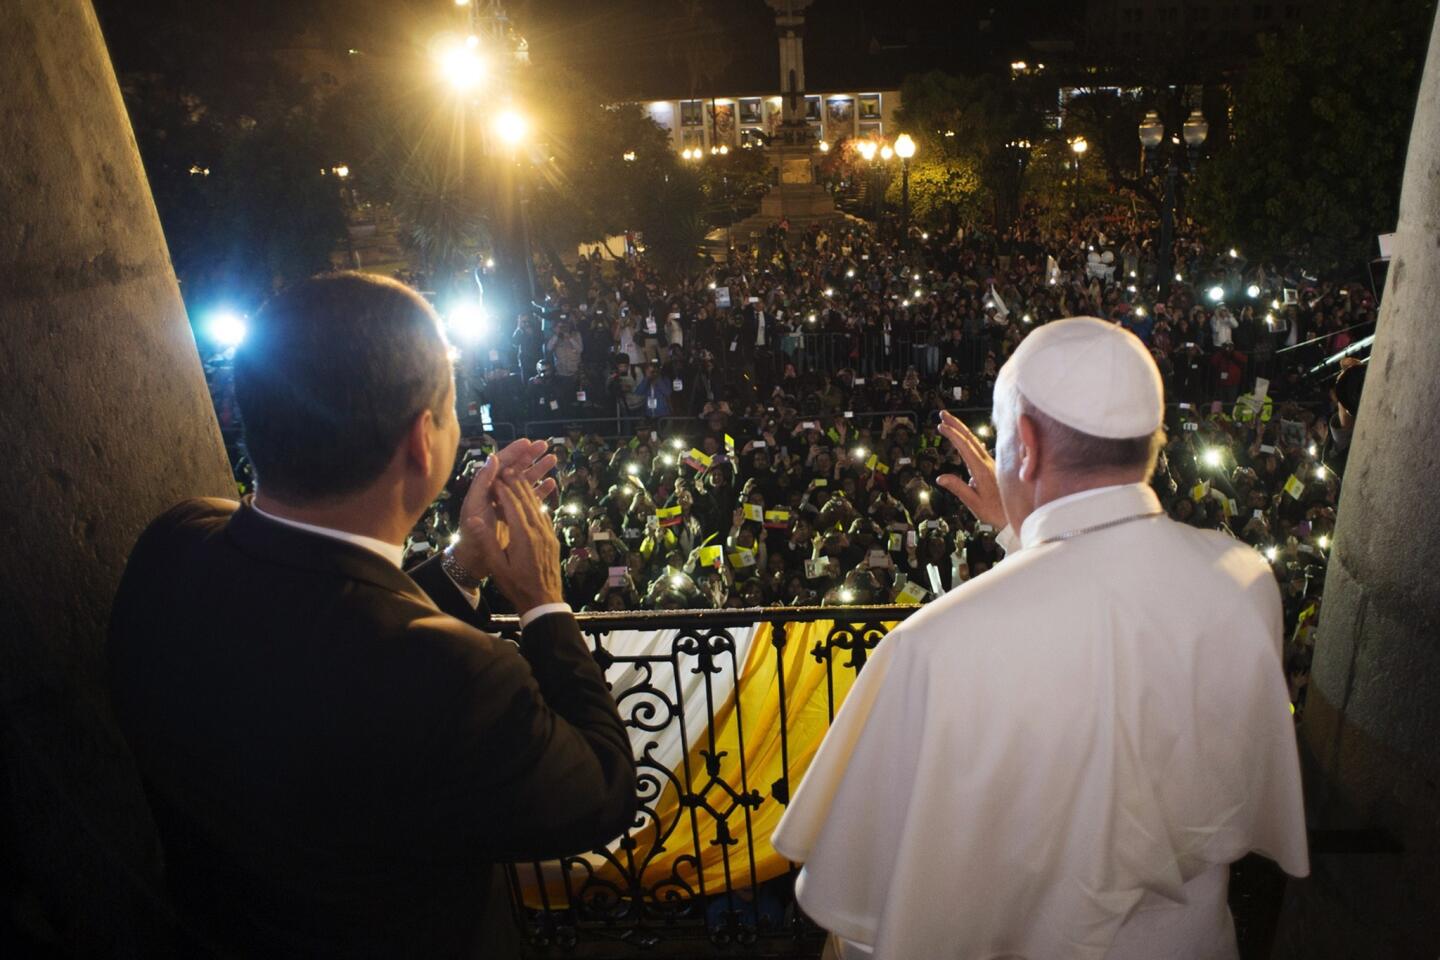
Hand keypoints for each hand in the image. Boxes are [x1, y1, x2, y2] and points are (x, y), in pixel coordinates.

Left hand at [454, 438, 557, 575]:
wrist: (474, 557)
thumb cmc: (470, 532)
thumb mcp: (474, 504)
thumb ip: (482, 481)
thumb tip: (493, 458)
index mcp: (485, 486)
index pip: (501, 463)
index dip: (514, 452)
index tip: (527, 443)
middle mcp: (497, 491)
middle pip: (515, 469)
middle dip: (530, 456)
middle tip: (544, 445)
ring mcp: (508, 502)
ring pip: (525, 482)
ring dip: (539, 470)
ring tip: (553, 459)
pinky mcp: (516, 514)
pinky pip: (530, 499)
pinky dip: (541, 491)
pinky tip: (552, 483)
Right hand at [463, 460, 563, 614]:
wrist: (544, 601)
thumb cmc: (517, 586)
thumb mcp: (498, 567)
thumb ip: (487, 542)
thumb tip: (474, 520)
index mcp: (523, 536)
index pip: (513, 505)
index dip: (504, 489)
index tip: (496, 476)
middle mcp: (538, 531)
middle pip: (527, 501)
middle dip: (517, 483)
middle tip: (508, 468)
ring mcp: (548, 535)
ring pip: (538, 507)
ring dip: (528, 490)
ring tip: (520, 477)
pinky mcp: (553, 540)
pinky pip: (545, 516)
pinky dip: (537, 504)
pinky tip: (533, 500)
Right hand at [935, 410, 1007, 530]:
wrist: (1019, 516)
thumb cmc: (996, 512)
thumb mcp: (974, 503)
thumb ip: (958, 488)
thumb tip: (940, 477)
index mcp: (982, 470)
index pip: (965, 447)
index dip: (952, 435)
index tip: (940, 426)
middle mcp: (988, 463)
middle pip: (970, 438)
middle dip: (956, 424)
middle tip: (942, 413)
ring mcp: (992, 464)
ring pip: (975, 441)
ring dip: (962, 430)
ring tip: (949, 422)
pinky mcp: (993, 467)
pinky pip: (980, 448)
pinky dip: (970, 439)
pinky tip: (967, 439)